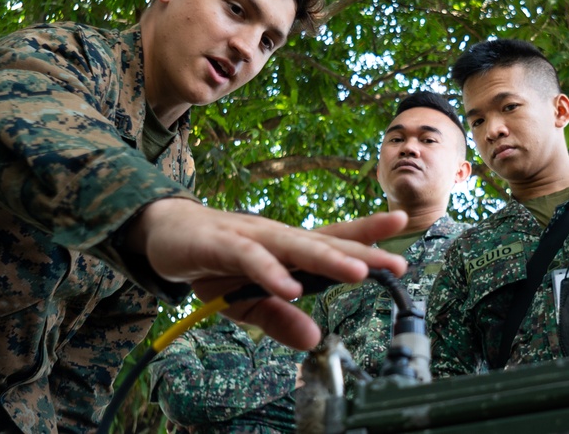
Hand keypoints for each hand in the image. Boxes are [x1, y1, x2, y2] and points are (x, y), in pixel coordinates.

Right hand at [127, 198, 407, 347]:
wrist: (165, 234)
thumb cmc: (213, 263)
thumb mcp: (247, 302)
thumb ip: (281, 319)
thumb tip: (314, 341)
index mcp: (288, 249)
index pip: (334, 238)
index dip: (367, 234)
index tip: (403, 227)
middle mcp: (277, 238)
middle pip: (325, 243)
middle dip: (362, 251)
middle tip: (398, 262)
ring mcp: (251, 236)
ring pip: (295, 246)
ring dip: (328, 259)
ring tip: (359, 272)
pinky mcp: (222, 243)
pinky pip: (250, 258)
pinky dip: (271, 272)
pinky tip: (291, 286)